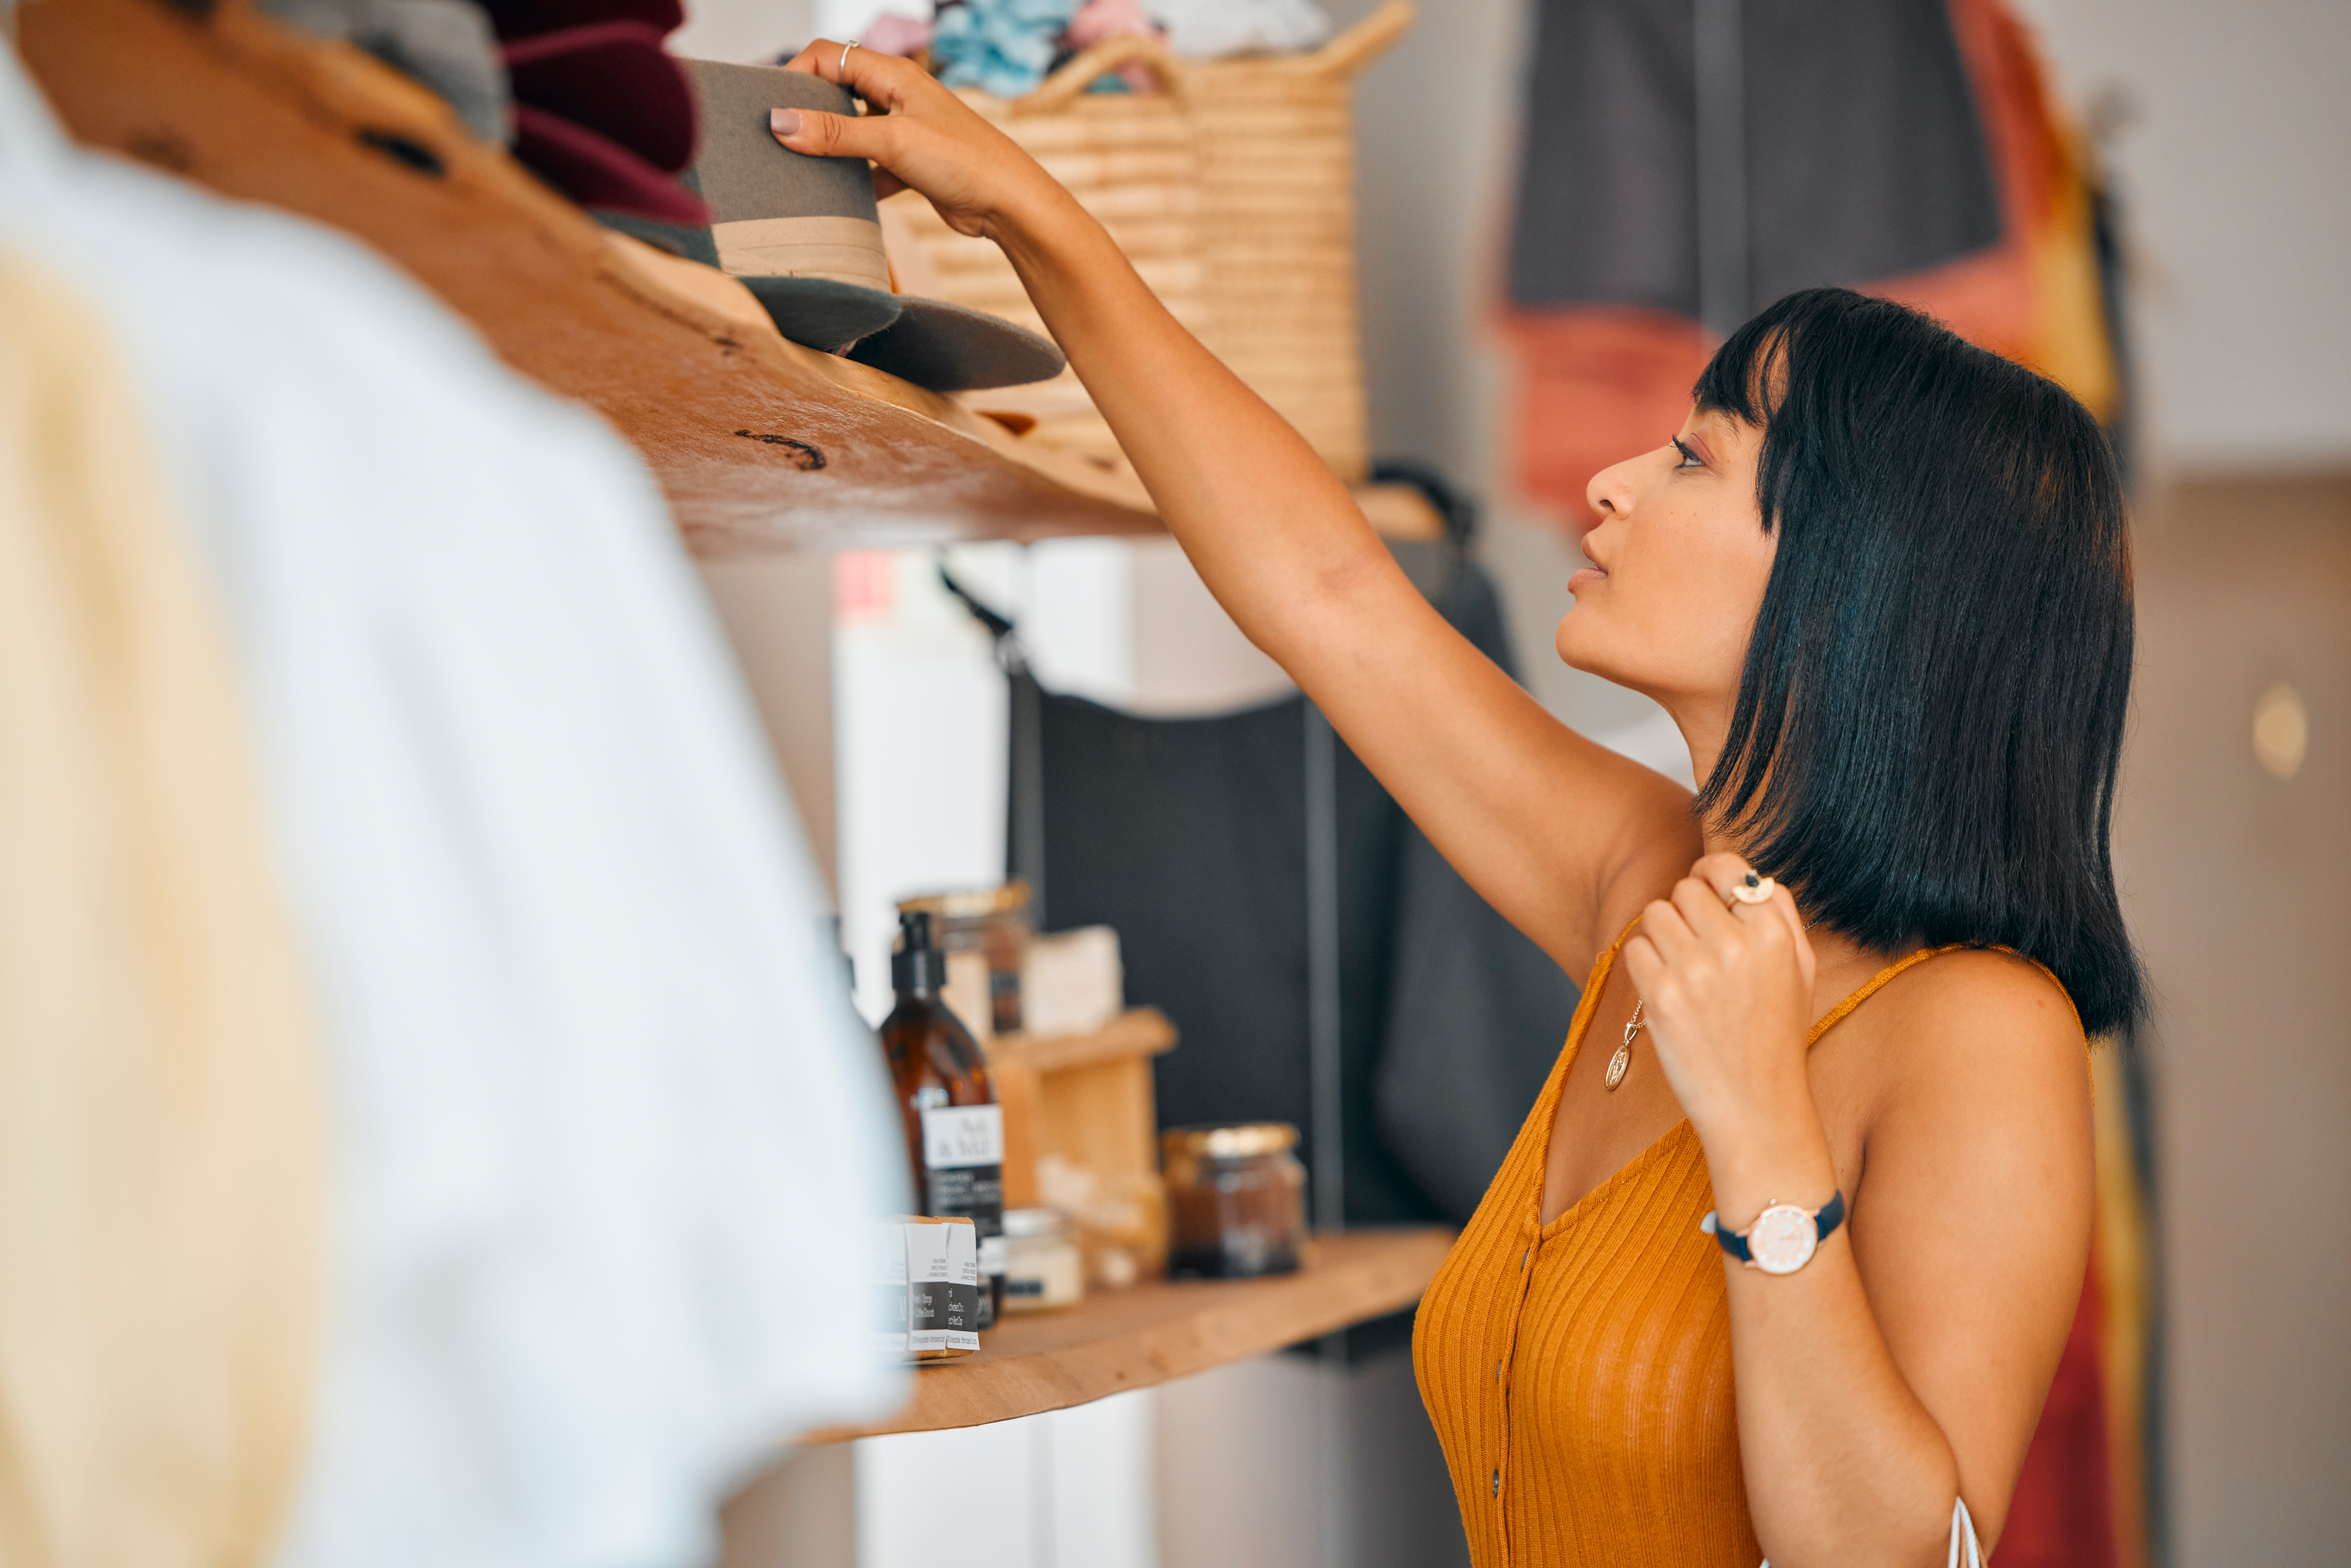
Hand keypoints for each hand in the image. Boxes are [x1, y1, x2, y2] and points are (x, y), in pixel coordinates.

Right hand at [773, 40, 1062, 241]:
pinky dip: (853, 181)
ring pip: (850, 133)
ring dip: (828, 150)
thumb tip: (780, 123)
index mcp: (894, 76)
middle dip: (807, 111)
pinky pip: (868, 167)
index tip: (769, 105)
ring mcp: (904, 131)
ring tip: (797, 169)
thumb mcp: (892, 141)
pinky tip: (839, 199)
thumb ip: (836, 133)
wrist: (1010, 204)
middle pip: (835, 92)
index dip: (794, 74)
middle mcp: (897, 97)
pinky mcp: (910, 165)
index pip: (828, 56)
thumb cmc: (963, 161)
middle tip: (776, 137)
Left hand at [1620, 853, 1820, 1164]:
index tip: (1707, 895)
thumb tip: (1750, 874)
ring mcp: (1694, 971)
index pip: (1725, 868)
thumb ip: (1780, 915)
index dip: (1710, 877)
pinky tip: (1667, 989)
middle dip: (1686, 912)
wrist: (1756, 1105)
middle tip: (1697, 947)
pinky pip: (1634, 947)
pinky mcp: (1660, 996)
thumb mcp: (1801, 969)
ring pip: (1655, 913)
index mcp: (1773, 935)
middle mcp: (1734, 946)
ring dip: (1662, 936)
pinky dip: (1644, 964)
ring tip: (1683, 969)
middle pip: (1684, 889)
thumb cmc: (1776, 1036)